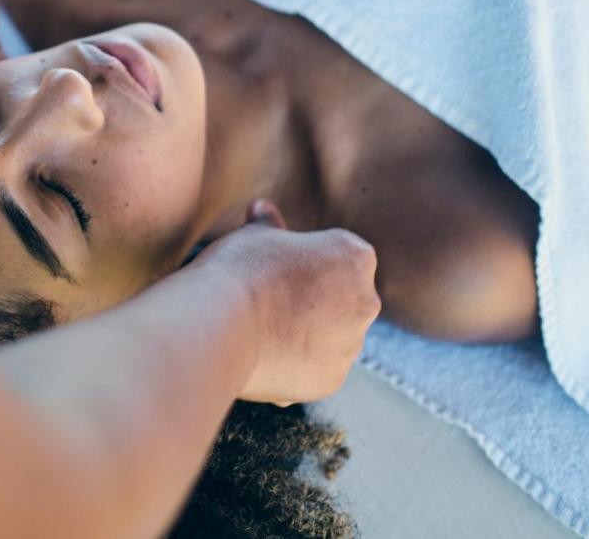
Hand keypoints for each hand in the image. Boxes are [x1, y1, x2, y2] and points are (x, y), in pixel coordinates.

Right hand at [193, 200, 380, 404]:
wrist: (222, 326)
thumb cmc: (239, 269)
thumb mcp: (253, 235)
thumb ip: (267, 224)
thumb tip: (262, 208)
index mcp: (356, 256)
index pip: (340, 257)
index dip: (307, 262)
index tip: (278, 269)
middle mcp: (366, 301)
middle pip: (342, 299)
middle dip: (314, 301)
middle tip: (270, 300)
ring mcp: (351, 345)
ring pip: (330, 338)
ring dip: (305, 335)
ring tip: (261, 331)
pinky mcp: (331, 380)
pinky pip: (314, 369)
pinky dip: (294, 365)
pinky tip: (261, 356)